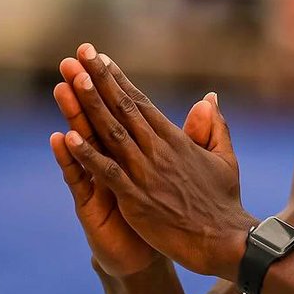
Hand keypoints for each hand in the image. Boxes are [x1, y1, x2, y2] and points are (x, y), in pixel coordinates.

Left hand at [57, 45, 255, 278]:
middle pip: (122, 109)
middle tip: (79, 55)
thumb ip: (213, 127)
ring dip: (90, 106)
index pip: (140, 103)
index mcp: (176, 140)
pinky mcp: (136, 199)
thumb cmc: (224, 201)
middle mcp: (158, 151)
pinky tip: (69, 137)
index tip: (100, 59)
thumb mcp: (224, 158)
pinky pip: (107, 173)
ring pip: (112, 133)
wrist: (225, 238)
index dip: (118, 80)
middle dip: (98, 80)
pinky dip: (88, 155)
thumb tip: (209, 98)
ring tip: (72, 81)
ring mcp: (145, 174)